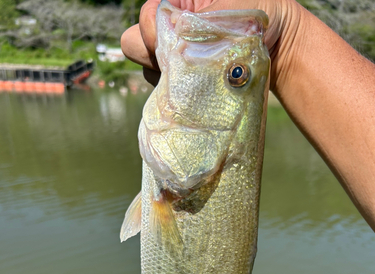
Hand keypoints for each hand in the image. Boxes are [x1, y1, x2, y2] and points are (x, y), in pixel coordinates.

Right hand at [121, 0, 302, 88]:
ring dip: (166, 76)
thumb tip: (172, 39)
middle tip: (182, 65)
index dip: (155, 33)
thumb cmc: (260, 14)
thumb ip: (199, 23)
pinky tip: (196, 88)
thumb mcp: (230, 11)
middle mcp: (171, 25)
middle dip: (153, 56)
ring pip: (147, 67)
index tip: (179, 45)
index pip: (147, 17)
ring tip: (197, 77)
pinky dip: (174, 91)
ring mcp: (174, 52)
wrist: (280, 44)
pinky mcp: (182, 76)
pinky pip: (161, 87)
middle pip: (135, 43)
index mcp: (180, 0)